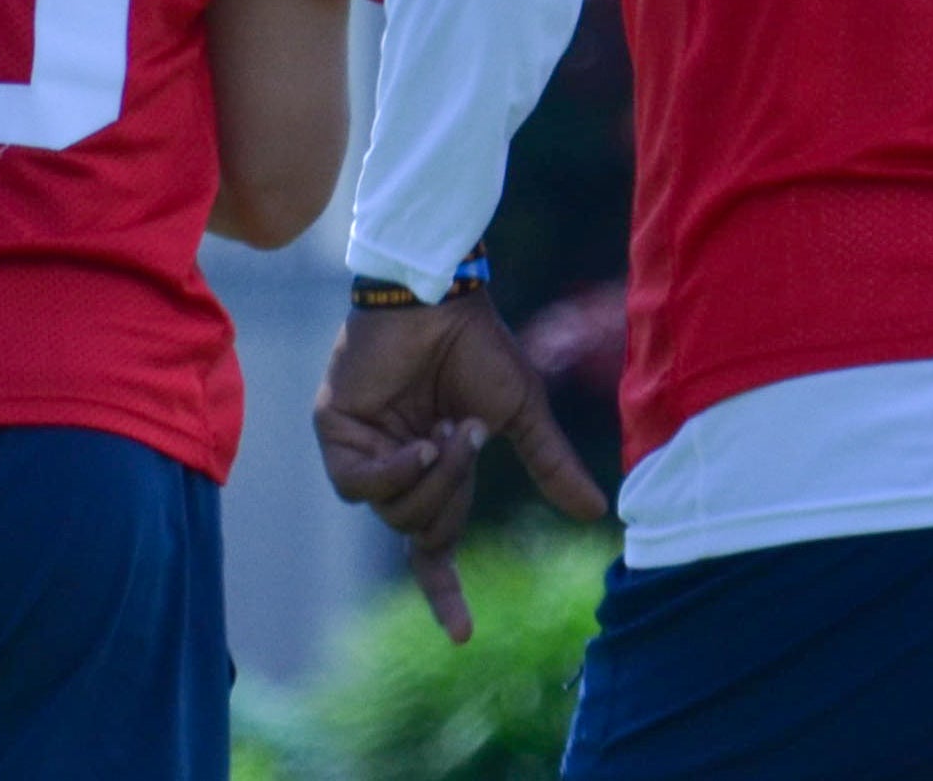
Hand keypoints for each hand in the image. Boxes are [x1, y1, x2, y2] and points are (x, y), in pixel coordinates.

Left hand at [314, 293, 606, 641]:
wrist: (439, 296)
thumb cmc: (478, 344)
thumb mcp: (519, 413)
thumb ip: (549, 463)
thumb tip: (597, 510)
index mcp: (435, 468)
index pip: (432, 549)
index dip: (445, 593)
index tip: (464, 636)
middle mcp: (396, 466)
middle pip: (422, 531)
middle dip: (454, 495)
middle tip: (470, 435)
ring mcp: (364, 450)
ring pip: (394, 513)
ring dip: (432, 479)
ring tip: (447, 428)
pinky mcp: (335, 431)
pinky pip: (360, 487)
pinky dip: (396, 472)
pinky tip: (419, 441)